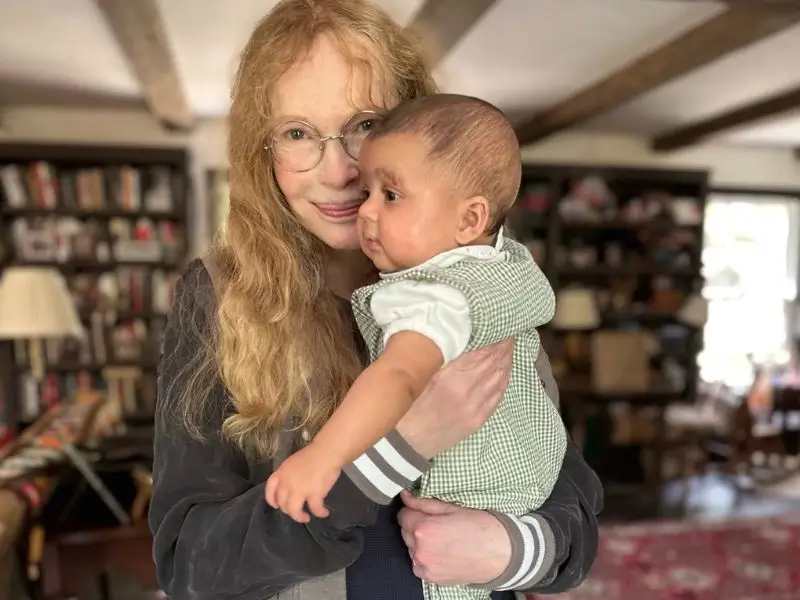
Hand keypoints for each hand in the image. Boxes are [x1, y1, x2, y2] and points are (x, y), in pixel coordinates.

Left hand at [265, 445, 336, 522]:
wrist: (327, 452)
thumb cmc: (313, 454)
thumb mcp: (293, 463)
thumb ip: (289, 475)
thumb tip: (291, 486)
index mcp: (281, 473)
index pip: (270, 490)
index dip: (272, 500)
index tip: (276, 506)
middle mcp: (287, 484)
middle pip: (283, 504)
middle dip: (289, 511)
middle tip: (296, 512)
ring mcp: (300, 490)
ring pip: (294, 511)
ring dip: (299, 517)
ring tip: (306, 518)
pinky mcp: (314, 495)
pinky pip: (315, 509)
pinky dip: (319, 513)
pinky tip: (324, 513)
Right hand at [396, 339, 512, 458]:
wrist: (406, 443)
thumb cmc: (406, 406)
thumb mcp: (419, 376)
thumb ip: (438, 358)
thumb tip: (454, 338)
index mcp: (449, 377)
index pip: (481, 352)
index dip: (494, 339)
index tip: (499, 328)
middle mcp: (466, 391)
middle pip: (494, 363)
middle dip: (504, 346)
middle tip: (509, 333)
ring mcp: (475, 407)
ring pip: (499, 378)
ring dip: (506, 361)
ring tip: (509, 348)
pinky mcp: (478, 420)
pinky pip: (498, 396)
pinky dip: (504, 380)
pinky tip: (505, 371)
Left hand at [398, 491, 510, 585]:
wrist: (501, 554)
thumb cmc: (481, 527)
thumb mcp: (452, 508)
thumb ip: (424, 503)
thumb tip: (405, 496)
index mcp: (424, 529)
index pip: (403, 514)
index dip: (413, 509)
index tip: (424, 510)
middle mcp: (420, 550)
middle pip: (405, 531)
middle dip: (417, 525)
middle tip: (437, 523)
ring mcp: (425, 567)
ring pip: (411, 548)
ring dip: (420, 542)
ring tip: (442, 538)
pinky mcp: (431, 578)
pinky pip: (419, 564)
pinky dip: (425, 556)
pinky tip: (442, 551)